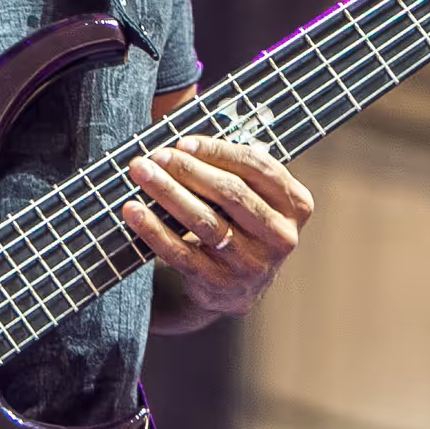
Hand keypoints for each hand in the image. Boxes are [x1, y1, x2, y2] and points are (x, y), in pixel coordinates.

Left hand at [123, 135, 314, 331]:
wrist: (236, 288)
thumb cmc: (241, 224)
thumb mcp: (255, 197)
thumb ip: (236, 168)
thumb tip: (185, 141)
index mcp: (296, 204)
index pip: (258, 167)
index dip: (218, 151)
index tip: (183, 142)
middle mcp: (280, 236)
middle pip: (231, 193)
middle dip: (189, 170)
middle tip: (156, 156)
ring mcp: (252, 264)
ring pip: (205, 221)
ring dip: (168, 193)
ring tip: (141, 173)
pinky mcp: (220, 284)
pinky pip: (181, 253)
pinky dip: (154, 230)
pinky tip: (134, 211)